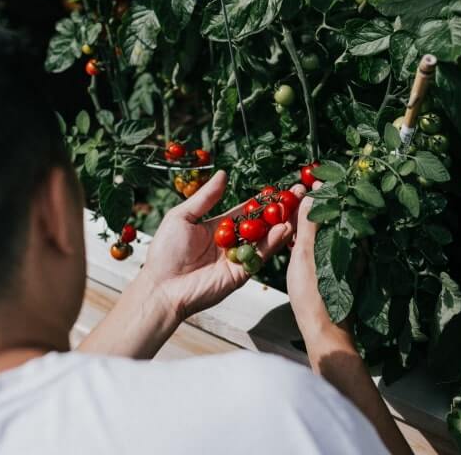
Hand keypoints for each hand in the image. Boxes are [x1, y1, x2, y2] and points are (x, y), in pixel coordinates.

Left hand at [140, 170, 305, 319]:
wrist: (162, 286)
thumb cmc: (165, 251)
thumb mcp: (182, 216)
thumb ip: (205, 197)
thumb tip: (223, 174)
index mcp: (219, 227)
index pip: (247, 210)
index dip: (263, 200)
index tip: (281, 188)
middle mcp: (233, 242)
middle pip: (262, 223)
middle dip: (280, 210)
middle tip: (299, 195)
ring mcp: (239, 257)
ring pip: (266, 238)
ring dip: (283, 223)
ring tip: (298, 208)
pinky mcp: (242, 273)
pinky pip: (260, 255)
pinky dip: (273, 242)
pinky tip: (284, 228)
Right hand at [286, 181, 333, 336]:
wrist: (323, 330)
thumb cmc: (313, 294)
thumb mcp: (306, 255)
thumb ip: (309, 224)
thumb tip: (312, 194)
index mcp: (346, 239)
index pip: (336, 205)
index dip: (323, 191)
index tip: (310, 179)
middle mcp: (349, 246)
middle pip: (332, 217)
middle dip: (317, 204)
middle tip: (298, 193)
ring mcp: (343, 259)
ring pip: (327, 232)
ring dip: (312, 222)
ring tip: (293, 213)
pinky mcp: (336, 270)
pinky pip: (324, 246)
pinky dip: (311, 238)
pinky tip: (297, 239)